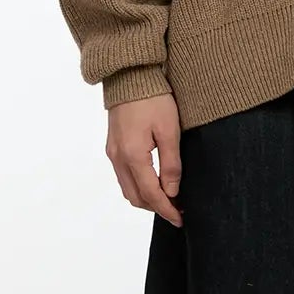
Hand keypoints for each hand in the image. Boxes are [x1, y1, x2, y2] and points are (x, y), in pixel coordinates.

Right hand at [106, 93, 183, 225]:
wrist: (129, 75)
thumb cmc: (152, 98)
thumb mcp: (169, 131)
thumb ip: (171, 164)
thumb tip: (171, 191)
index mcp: (133, 155)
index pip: (151, 194)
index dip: (167, 210)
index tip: (181, 218)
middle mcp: (118, 158)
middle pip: (136, 197)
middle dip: (157, 207)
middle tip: (178, 209)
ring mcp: (113, 153)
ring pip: (128, 189)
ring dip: (147, 198)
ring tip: (169, 197)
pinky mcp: (113, 147)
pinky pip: (124, 176)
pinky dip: (138, 186)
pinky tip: (154, 182)